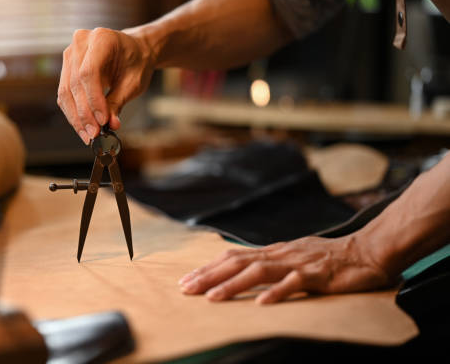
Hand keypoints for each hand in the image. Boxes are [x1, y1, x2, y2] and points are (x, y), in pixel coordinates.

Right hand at [57, 27, 155, 143]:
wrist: (134, 52)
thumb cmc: (136, 63)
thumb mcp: (134, 82)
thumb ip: (119, 102)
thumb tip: (111, 125)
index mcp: (101, 38)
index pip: (89, 72)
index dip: (93, 99)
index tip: (101, 121)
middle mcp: (81, 42)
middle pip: (75, 83)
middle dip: (84, 113)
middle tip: (94, 134)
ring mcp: (70, 54)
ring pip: (66, 91)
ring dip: (76, 117)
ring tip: (88, 135)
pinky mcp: (66, 68)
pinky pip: (65, 94)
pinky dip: (73, 113)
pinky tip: (83, 128)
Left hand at [178, 235, 393, 303]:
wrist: (368, 250)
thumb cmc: (330, 257)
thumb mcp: (294, 257)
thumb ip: (272, 264)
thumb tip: (245, 269)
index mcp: (274, 252)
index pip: (234, 257)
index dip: (209, 268)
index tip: (187, 280)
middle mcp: (281, 255)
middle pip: (238, 263)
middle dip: (210, 276)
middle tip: (187, 289)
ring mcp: (298, 264)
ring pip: (259, 271)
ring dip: (233, 284)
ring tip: (213, 297)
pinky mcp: (317, 275)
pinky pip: (294, 284)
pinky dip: (277, 293)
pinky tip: (262, 303)